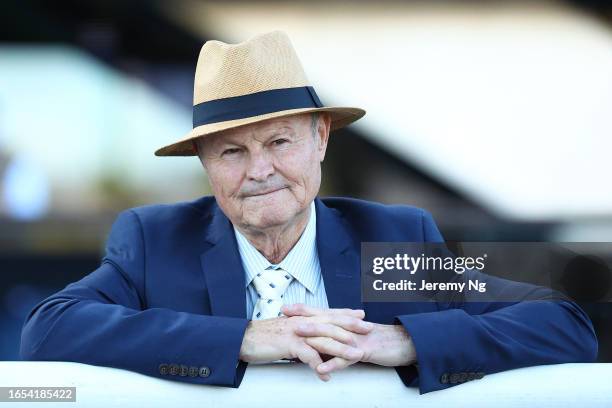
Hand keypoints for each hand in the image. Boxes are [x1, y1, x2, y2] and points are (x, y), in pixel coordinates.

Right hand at [239, 304, 372, 380]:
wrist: (244, 338)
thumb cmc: (265, 336)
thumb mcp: (288, 330)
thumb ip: (303, 332)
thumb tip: (316, 339)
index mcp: (303, 317)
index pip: (328, 313)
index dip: (345, 314)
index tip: (362, 316)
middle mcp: (302, 322)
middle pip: (331, 323)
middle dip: (351, 327)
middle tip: (368, 330)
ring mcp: (296, 332)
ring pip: (324, 339)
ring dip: (341, 348)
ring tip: (356, 356)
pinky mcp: (288, 344)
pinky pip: (307, 356)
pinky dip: (318, 365)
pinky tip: (326, 375)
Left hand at [288, 306, 416, 375]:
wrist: (403, 343)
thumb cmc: (378, 340)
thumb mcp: (355, 335)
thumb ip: (339, 335)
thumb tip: (321, 339)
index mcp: (345, 322)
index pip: (321, 313)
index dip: (303, 309)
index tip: (286, 308)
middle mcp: (348, 327)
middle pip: (323, 320)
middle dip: (303, 318)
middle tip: (285, 317)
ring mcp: (355, 338)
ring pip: (332, 337)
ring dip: (314, 338)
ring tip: (298, 339)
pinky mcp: (363, 352)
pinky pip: (346, 359)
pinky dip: (333, 363)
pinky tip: (321, 368)